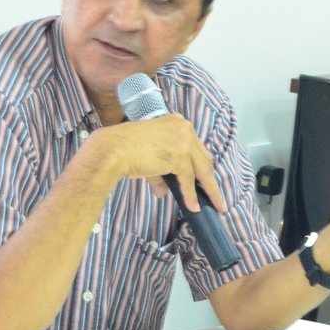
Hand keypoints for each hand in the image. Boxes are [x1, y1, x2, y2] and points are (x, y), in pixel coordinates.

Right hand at [93, 113, 224, 210]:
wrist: (114, 149)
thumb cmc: (125, 149)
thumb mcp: (149, 157)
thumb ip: (160, 173)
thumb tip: (164, 191)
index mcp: (177, 122)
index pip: (196, 147)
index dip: (201, 165)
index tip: (206, 179)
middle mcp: (184, 128)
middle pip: (204, 158)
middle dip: (209, 180)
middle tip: (215, 196)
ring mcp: (183, 141)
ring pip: (202, 170)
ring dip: (210, 190)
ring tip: (216, 205)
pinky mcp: (179, 155)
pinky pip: (188, 180)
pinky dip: (191, 195)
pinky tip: (193, 206)